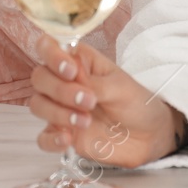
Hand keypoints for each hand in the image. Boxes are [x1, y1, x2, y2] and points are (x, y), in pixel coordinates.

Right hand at [27, 36, 182, 167]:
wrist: (149, 136)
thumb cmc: (136, 103)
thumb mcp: (120, 87)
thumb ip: (94, 83)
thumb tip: (72, 81)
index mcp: (79, 62)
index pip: (49, 47)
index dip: (52, 56)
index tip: (70, 71)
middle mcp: (64, 82)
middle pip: (39, 78)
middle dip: (60, 90)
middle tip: (89, 102)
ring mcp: (61, 109)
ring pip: (37, 105)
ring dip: (58, 114)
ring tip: (86, 122)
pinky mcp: (62, 134)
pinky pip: (43, 138)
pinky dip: (51, 139)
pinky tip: (67, 140)